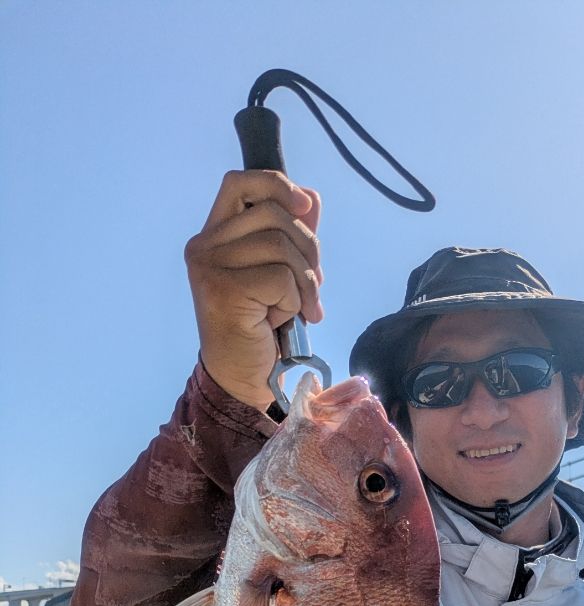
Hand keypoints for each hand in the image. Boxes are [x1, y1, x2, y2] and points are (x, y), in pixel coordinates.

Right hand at [185, 170, 322, 410]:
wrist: (245, 378)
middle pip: (274, 213)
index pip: (241, 183)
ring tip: (300, 308)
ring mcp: (209, 266)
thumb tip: (311, 198)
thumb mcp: (283, 273)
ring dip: (304, 281)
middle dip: (309, 248)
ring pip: (280, 245)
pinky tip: (281, 320)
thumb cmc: (263, 327)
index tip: (306, 206)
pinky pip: (280, 278)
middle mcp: (205, 244)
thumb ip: (292, 234)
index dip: (277, 185)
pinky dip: (293, 301)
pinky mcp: (222, 289)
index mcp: (216, 234)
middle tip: (313, 286)